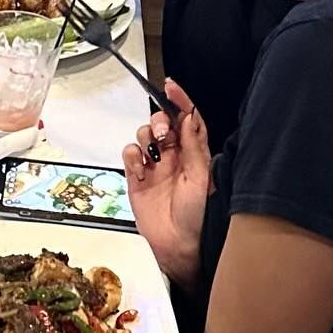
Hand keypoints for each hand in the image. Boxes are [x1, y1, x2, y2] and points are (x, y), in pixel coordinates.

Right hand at [121, 79, 210, 287]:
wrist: (179, 245)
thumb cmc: (199, 216)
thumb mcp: (201, 178)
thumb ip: (194, 147)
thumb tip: (190, 117)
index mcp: (194, 154)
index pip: (187, 119)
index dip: (180, 101)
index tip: (171, 86)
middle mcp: (174, 156)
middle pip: (162, 124)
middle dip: (159, 121)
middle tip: (162, 134)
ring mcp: (154, 167)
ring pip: (143, 136)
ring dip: (146, 137)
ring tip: (152, 153)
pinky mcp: (136, 178)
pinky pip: (130, 156)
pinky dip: (132, 156)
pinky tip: (140, 168)